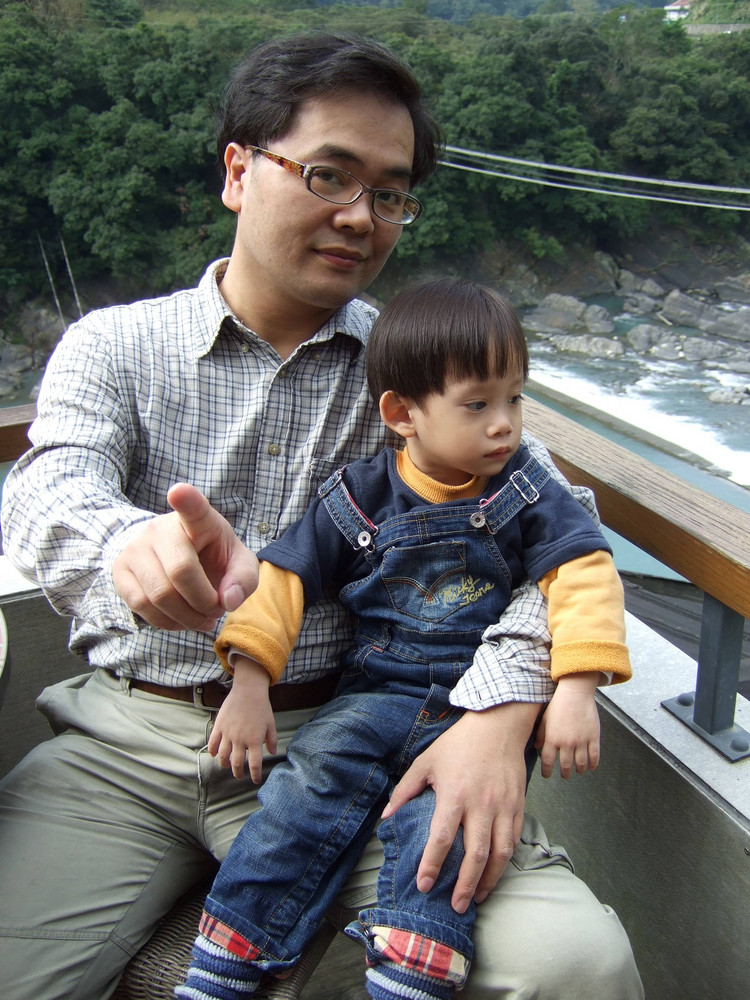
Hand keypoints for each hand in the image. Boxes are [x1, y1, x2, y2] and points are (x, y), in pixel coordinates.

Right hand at [113, 483, 258, 630]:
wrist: (173, 558)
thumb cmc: (212, 557)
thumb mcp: (238, 563)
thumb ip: (243, 579)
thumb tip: (228, 600)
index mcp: (197, 519)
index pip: (192, 506)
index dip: (186, 499)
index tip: (179, 492)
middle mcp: (161, 528)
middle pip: (181, 571)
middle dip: (205, 602)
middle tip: (216, 610)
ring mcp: (136, 548)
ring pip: (160, 595)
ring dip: (187, 618)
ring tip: (202, 618)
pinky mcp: (121, 571)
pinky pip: (141, 606)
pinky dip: (167, 622)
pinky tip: (181, 620)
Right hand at [208, 657, 277, 780]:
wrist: (248, 691)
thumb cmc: (261, 707)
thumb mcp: (271, 724)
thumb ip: (271, 740)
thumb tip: (271, 753)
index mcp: (254, 741)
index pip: (254, 764)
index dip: (255, 775)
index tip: (255, 780)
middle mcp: (240, 740)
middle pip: (237, 763)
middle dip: (238, 773)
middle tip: (239, 776)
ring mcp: (228, 734)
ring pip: (223, 756)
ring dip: (224, 764)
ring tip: (227, 766)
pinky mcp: (219, 726)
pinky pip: (213, 742)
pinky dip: (212, 751)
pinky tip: (214, 755)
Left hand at [382, 702, 540, 913]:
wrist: (498, 725)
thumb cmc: (459, 744)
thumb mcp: (426, 762)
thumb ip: (405, 790)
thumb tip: (386, 816)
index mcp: (455, 794)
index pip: (442, 838)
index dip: (432, 864)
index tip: (423, 884)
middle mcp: (481, 805)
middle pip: (475, 855)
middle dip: (464, 886)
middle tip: (455, 906)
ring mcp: (503, 807)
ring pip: (500, 854)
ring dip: (489, 881)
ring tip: (477, 897)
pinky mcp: (518, 805)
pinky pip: (514, 841)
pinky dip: (505, 862)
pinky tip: (495, 873)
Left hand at [534, 673, 600, 778]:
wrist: (575, 693)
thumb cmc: (557, 704)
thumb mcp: (545, 718)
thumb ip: (540, 734)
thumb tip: (536, 748)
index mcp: (552, 739)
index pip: (548, 761)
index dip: (547, 771)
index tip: (547, 775)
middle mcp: (567, 743)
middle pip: (566, 766)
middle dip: (565, 773)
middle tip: (564, 775)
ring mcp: (581, 741)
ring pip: (581, 764)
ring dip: (579, 770)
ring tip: (577, 770)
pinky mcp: (594, 737)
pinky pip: (594, 756)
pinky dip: (593, 764)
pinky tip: (591, 767)